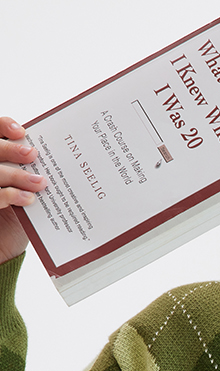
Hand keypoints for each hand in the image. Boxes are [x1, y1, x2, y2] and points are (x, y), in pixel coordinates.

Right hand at [0, 116, 45, 264]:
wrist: (5, 245)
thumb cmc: (20, 215)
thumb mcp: (28, 191)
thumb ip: (34, 173)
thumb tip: (63, 158)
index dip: (4, 126)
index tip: (21, 132)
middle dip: (11, 149)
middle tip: (32, 154)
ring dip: (17, 175)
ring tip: (39, 183)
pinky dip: (11, 195)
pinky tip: (28, 199)